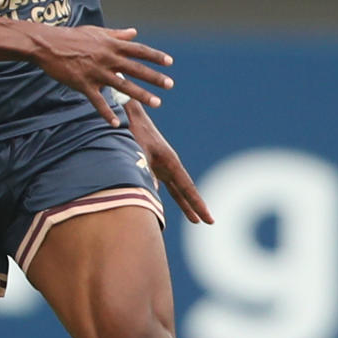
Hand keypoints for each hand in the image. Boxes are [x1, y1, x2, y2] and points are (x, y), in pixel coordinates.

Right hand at [28, 25, 172, 126]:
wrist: (48, 45)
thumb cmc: (72, 36)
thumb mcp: (97, 32)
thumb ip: (117, 34)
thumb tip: (134, 32)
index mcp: (111, 45)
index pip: (138, 50)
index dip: (155, 56)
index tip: (169, 62)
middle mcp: (107, 58)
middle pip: (136, 69)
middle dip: (154, 77)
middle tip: (170, 85)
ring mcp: (96, 72)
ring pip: (123, 85)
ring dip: (141, 95)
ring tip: (157, 102)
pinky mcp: (84, 84)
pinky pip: (98, 101)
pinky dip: (107, 113)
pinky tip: (116, 123)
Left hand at [125, 100, 211, 225]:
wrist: (128, 115)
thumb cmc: (132, 131)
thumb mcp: (138, 150)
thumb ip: (144, 170)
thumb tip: (150, 191)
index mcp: (169, 162)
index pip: (187, 188)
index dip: (197, 204)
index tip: (208, 218)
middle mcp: (169, 165)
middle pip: (186, 191)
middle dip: (196, 207)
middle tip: (209, 222)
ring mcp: (162, 166)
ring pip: (177, 190)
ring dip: (185, 205)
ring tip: (195, 220)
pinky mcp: (152, 165)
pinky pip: (163, 186)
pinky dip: (168, 197)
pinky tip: (166, 208)